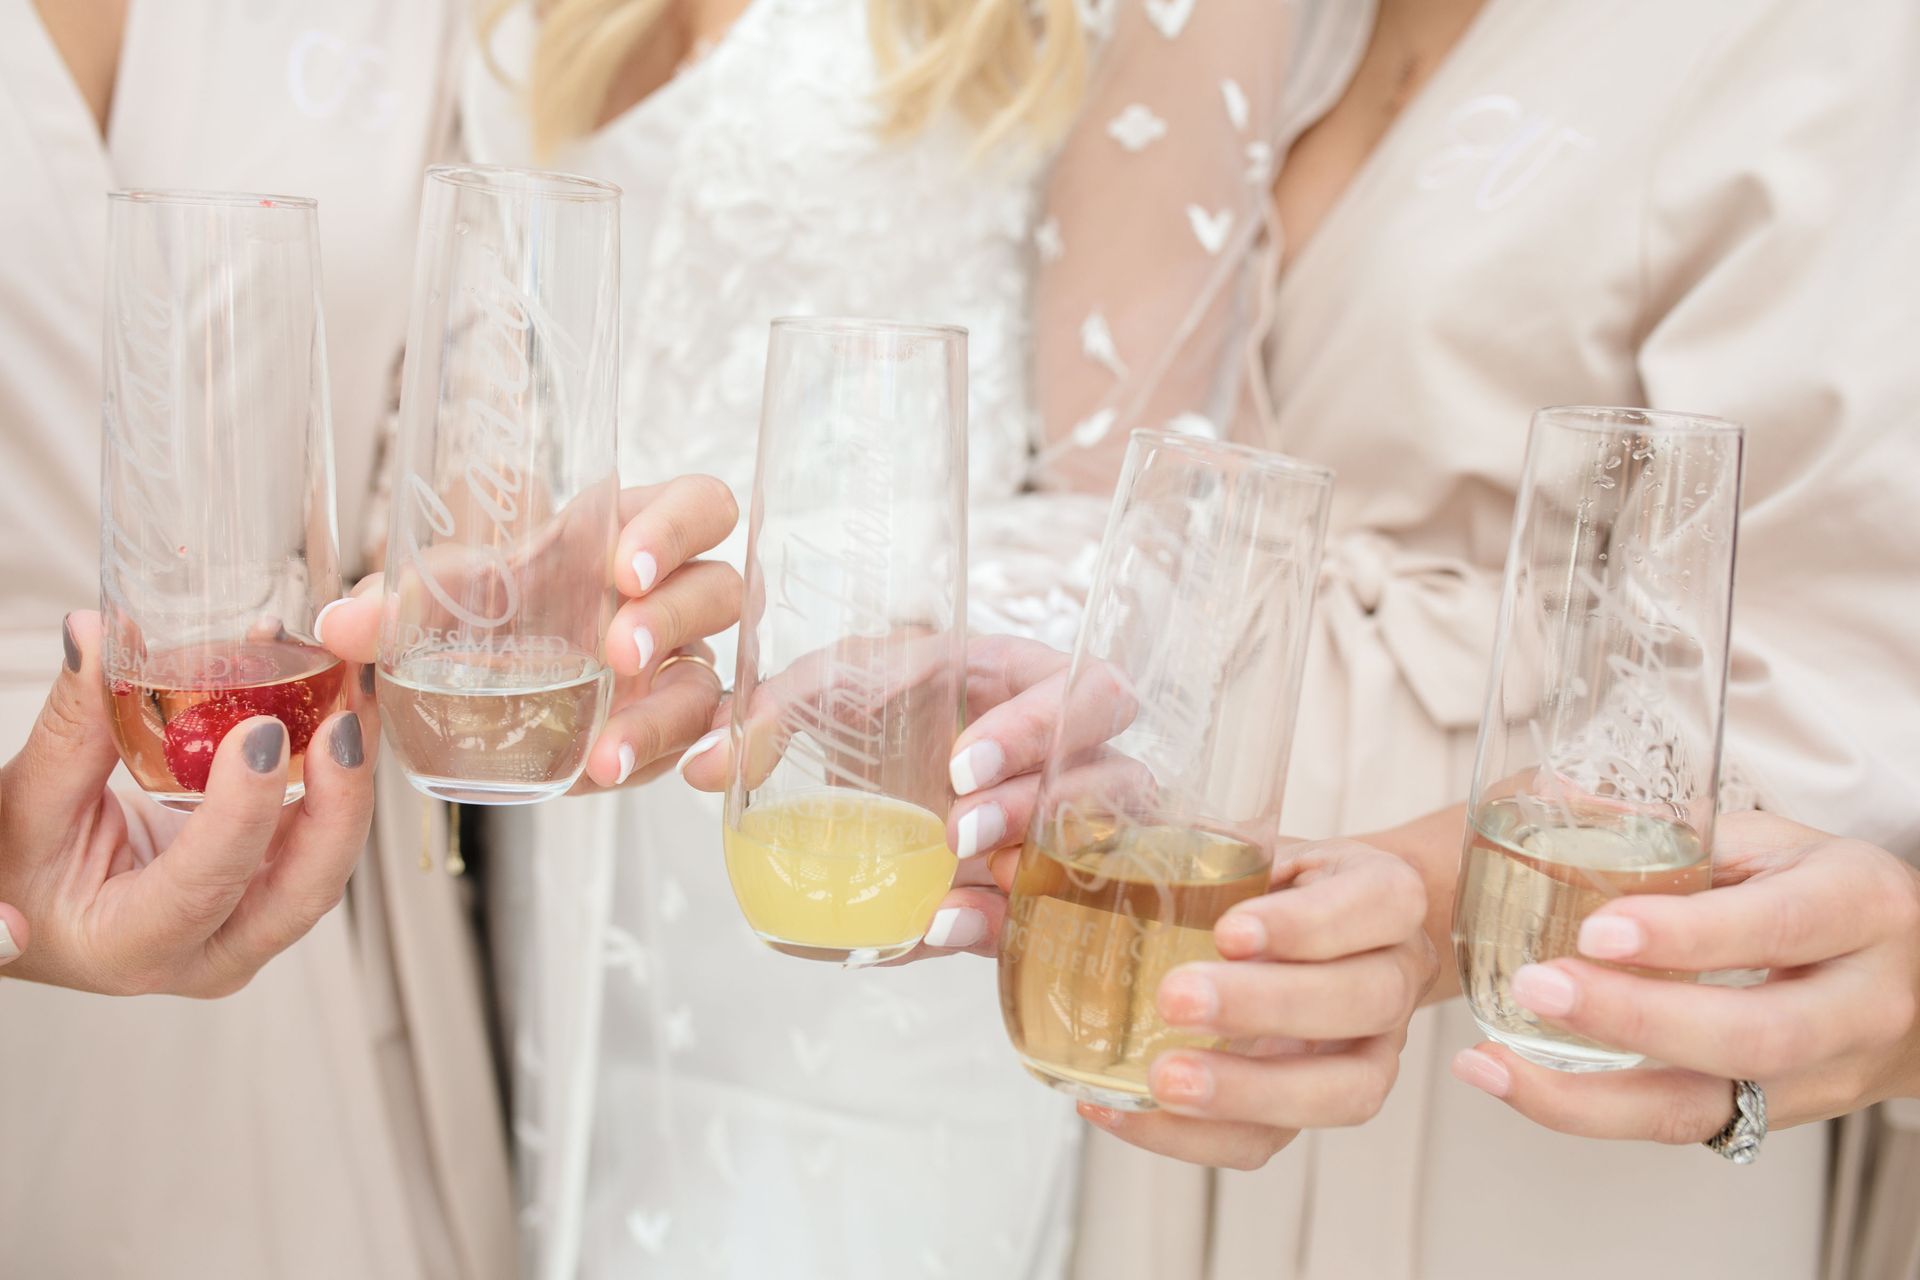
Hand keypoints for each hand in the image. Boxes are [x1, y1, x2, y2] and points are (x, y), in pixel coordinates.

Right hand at [0, 612, 374, 996]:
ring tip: (352, 690)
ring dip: (348, 773)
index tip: (263, 732)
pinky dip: (333, 766)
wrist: (35, 896)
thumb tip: (98, 633)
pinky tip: (334, 699)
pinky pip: (321, 829)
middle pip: (304, 890)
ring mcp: (252, 923)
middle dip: (340, 802)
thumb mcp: (26, 802)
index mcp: (135, 947)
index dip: (243, 812)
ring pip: (327, 857)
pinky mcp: (274, 884)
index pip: (206, 885)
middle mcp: (212, 951)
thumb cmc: (19, 867)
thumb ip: (70, 724)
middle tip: (346, 718)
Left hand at [321, 475, 741, 791]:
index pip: (697, 505)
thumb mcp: (447, 600)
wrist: (493, 680)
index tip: (625, 567)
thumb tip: (339, 625)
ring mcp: (683, 664)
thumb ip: (399, 607)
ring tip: (607, 753)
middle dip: (670, 619)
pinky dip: (722, 757)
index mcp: (629, 532)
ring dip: (669, 713)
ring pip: (712, 676)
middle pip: (719, 587)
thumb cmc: (490, 612)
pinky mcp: (679, 728)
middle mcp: (673, 595)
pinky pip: (720, 737)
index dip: (677, 527)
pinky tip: (686, 777)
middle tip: (614, 654)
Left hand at [676, 634, 1087, 957]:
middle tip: (957, 831)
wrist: (899, 770)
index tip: (962, 762)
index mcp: (1037, 688)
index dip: (1041, 726)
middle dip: (1037, 806)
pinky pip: (1040, 917)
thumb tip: (703, 766)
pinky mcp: (1043, 892)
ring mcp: (1071, 832)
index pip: (1090, 692)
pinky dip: (989, 927)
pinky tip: (936, 928)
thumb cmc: (894, 706)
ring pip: (1094, 854)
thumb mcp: (844, 689)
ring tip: (949, 889)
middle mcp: (1074, 760)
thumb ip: (783, 709)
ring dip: (1023, 871)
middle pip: (1113, 778)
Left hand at [1079, 840, 1435, 1168]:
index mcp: (1386, 896)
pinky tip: (1124, 1109)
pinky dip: (1196, 1137)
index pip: (1376, 905)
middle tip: (1177, 1000)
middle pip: (1362, 1001)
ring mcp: (1372, 1050)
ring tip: (1163, 1080)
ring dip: (1248, 1092)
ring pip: (1342, 1090)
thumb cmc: (1280, 885)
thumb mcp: (1260, 846)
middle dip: (1267, 1007)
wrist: (1323, 928)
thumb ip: (1205, 847)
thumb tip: (1095, 840)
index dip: (1306, 925)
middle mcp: (1395, 975)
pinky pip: (1273, 1140)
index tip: (1230, 931)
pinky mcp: (1318, 1105)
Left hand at [1450, 810, 1919, 1141]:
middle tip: (1540, 987)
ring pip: (1709, 1106)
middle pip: (1750, 1035)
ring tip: (1496, 1061)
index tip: (1598, 930)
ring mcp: (1822, 1077)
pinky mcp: (1774, 1119)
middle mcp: (1859, 1004)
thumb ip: (1685, 838)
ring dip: (1589, 1095)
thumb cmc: (1825, 894)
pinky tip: (1517, 1082)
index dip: (1687, 936)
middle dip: (1634, 1019)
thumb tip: (1559, 804)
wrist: (1915, 979)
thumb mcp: (1778, 846)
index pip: (1778, 927)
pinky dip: (1589, 1111)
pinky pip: (1681, 1127)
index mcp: (1859, 908)